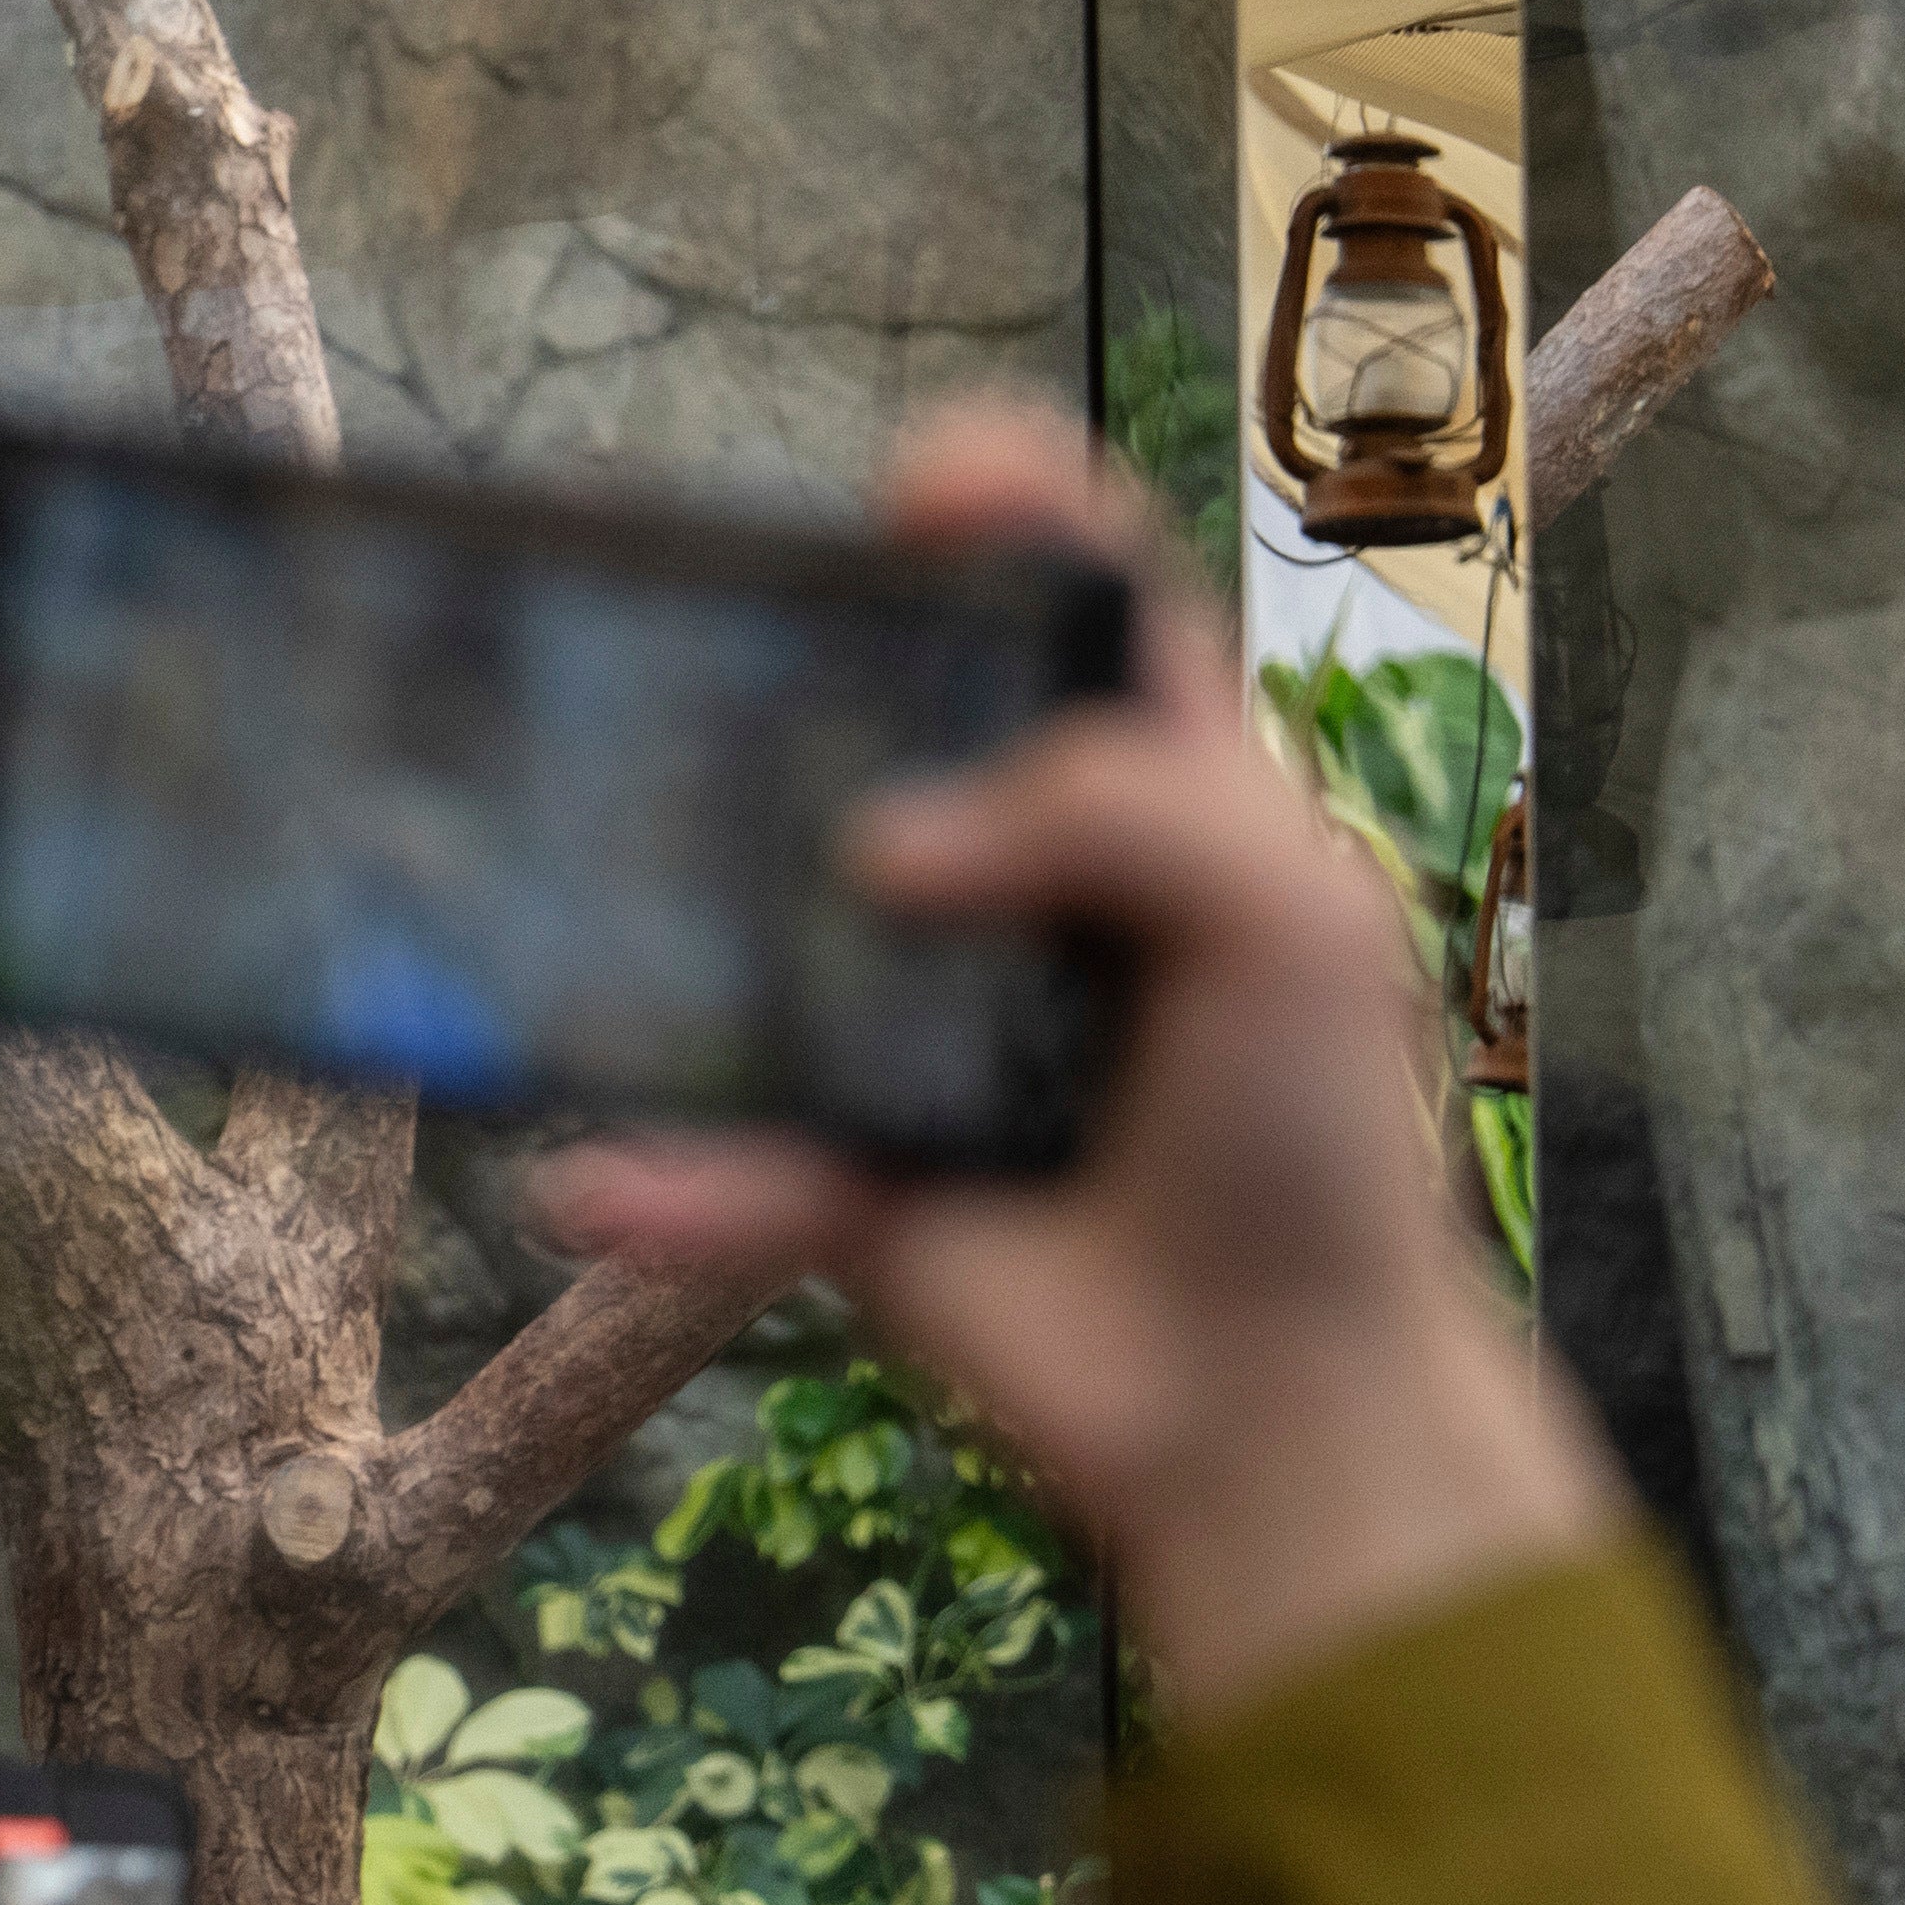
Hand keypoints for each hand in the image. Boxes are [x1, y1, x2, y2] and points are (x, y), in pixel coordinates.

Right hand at [533, 402, 1616, 1723]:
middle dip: (791, 681)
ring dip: (673, 912)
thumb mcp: (1289, 920)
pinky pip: (725, 1161)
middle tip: (709, 658)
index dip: (1004, 507)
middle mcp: (1027, 889)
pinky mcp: (857, 1176)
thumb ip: (1119, 809)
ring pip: (769, 933)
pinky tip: (587, 1176)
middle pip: (887, 731)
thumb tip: (881, 848)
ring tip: (587, 871)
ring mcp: (927, 1028)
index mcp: (1163, 794)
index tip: (911, 500)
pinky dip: (659, 1176)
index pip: (1081, 598)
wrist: (1277, 1404)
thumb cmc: (1317, 1145)